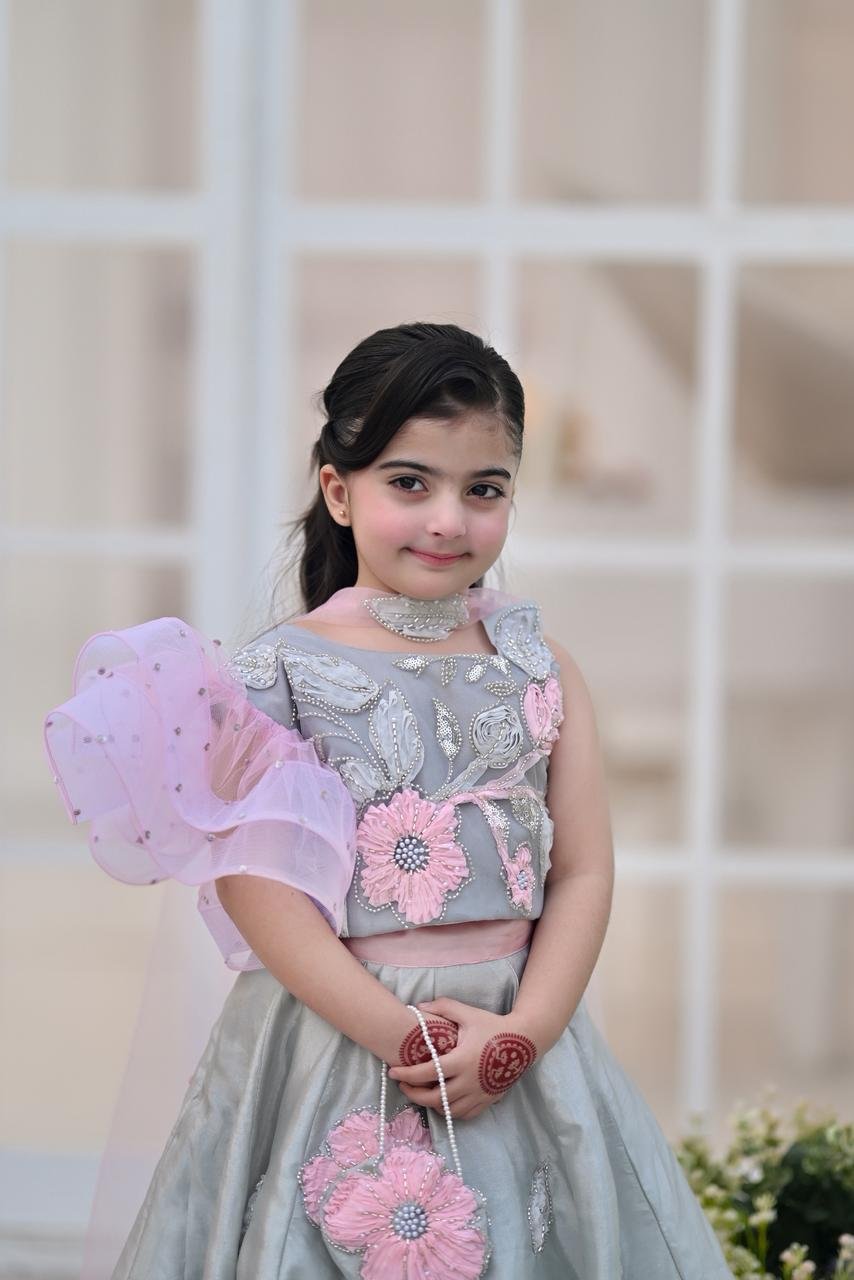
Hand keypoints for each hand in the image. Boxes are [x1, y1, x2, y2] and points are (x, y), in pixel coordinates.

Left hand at [388, 996, 537, 1120]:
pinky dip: (449, 1110)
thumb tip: (418, 1007)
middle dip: (413, 1094)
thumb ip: (443, 1007)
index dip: (407, 1075)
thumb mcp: (467, 1013)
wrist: (523, 1041)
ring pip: (448, 1110)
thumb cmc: (492, 1026)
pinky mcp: (487, 1101)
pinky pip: (463, 1114)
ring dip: (430, 1103)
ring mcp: (479, 1094)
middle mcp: (469, 1081)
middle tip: (403, 1085)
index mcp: (462, 1060)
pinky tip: (442, 1100)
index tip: (392, 1072)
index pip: (427, 1073)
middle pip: (434, 1098)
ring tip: (421, 1092)